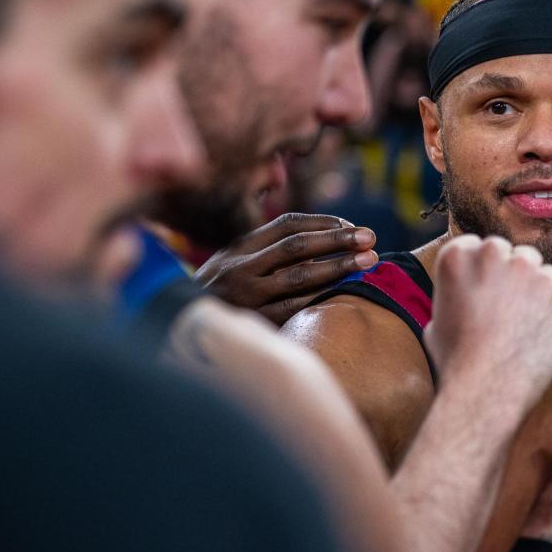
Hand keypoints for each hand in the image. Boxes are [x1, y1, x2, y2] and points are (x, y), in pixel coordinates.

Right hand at [193, 213, 377, 324]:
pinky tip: (346, 292)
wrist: (181, 328)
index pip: (288, 224)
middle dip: (338, 239)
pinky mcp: (254, 322)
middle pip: (297, 246)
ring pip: (300, 276)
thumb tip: (324, 238)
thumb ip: (267, 250)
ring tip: (368, 261)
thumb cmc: (217, 295)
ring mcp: (247, 295)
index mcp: (239, 246)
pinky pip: (294, 307)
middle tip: (370, 237)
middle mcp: (241, 266)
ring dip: (338, 267)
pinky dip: (321, 297)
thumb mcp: (231, 264)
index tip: (353, 225)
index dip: (324, 223)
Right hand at [425, 236, 551, 419]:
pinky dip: (550, 301)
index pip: (475, 246)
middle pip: (505, 251)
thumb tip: (458, 298)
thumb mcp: (435, 323)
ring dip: (529, 284)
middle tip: (504, 311)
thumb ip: (450, 298)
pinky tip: (537, 327)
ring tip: (520, 322)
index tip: (482, 295)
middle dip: (506, 274)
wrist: (487, 389)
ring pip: (531, 263)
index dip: (480, 273)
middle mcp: (489, 252)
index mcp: (455, 256)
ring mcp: (523, 265)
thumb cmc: (457, 364)